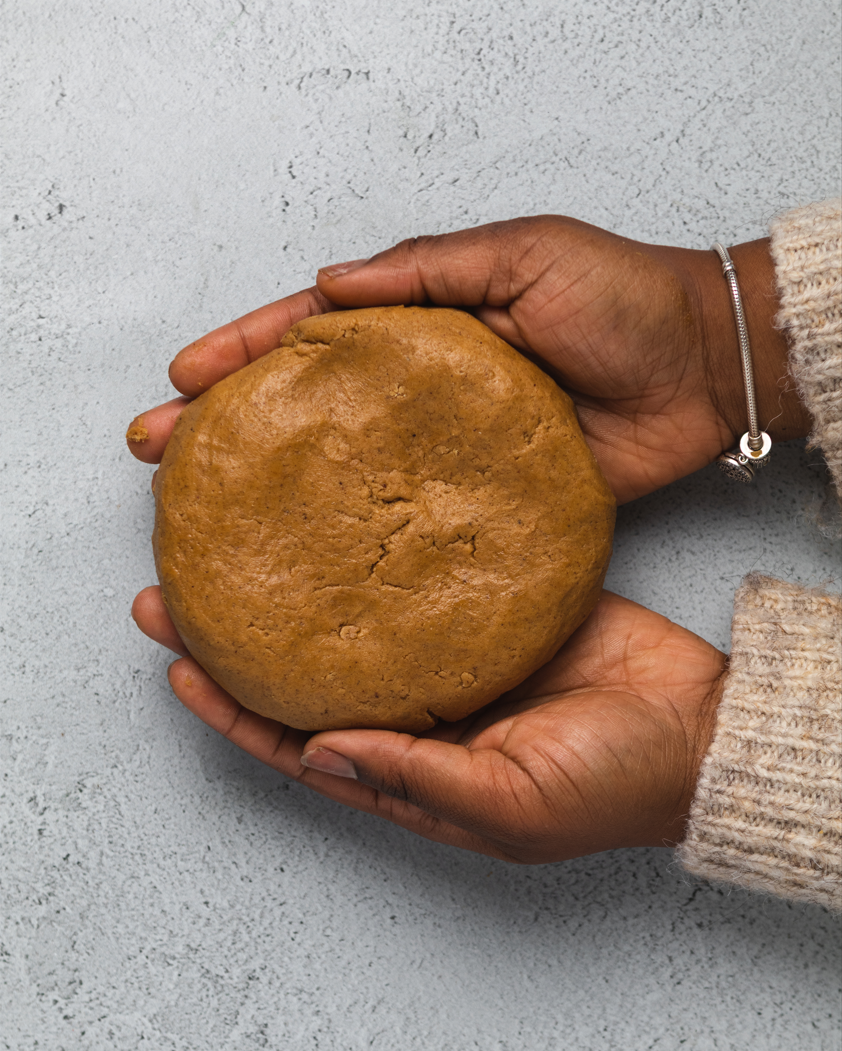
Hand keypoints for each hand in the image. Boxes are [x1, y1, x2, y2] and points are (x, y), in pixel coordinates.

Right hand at [127, 216, 808, 502]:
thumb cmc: (618, 298)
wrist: (704, 369)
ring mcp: (447, 448)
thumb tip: (327, 285)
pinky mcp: (487, 500)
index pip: (312, 331)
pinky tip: (315, 560)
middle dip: (227, 426)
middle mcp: (420, 387)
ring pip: (346, 468)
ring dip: (276, 487)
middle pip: (308, 407)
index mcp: (420, 321)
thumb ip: (426, 270)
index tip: (180, 382)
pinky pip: (414, 522)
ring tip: (207, 514)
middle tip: (155, 453)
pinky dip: (363, 539)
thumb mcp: (521, 256)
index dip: (243, 354)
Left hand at [133, 588, 724, 860]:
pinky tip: (351, 516)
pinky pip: (427, 580)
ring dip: (302, 586)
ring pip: (358, 617)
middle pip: (313, 672)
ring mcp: (456, 654)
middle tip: (178, 589)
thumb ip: (418, 778)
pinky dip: (383, 554)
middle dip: (244, 637)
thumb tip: (320, 751)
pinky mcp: (495, 606)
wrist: (700, 729)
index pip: (299, 743)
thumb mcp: (512, 803)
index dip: (234, 712)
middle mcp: (421, 711)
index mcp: (413, 770)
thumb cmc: (612, 785)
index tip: (180, 665)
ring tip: (248, 538)